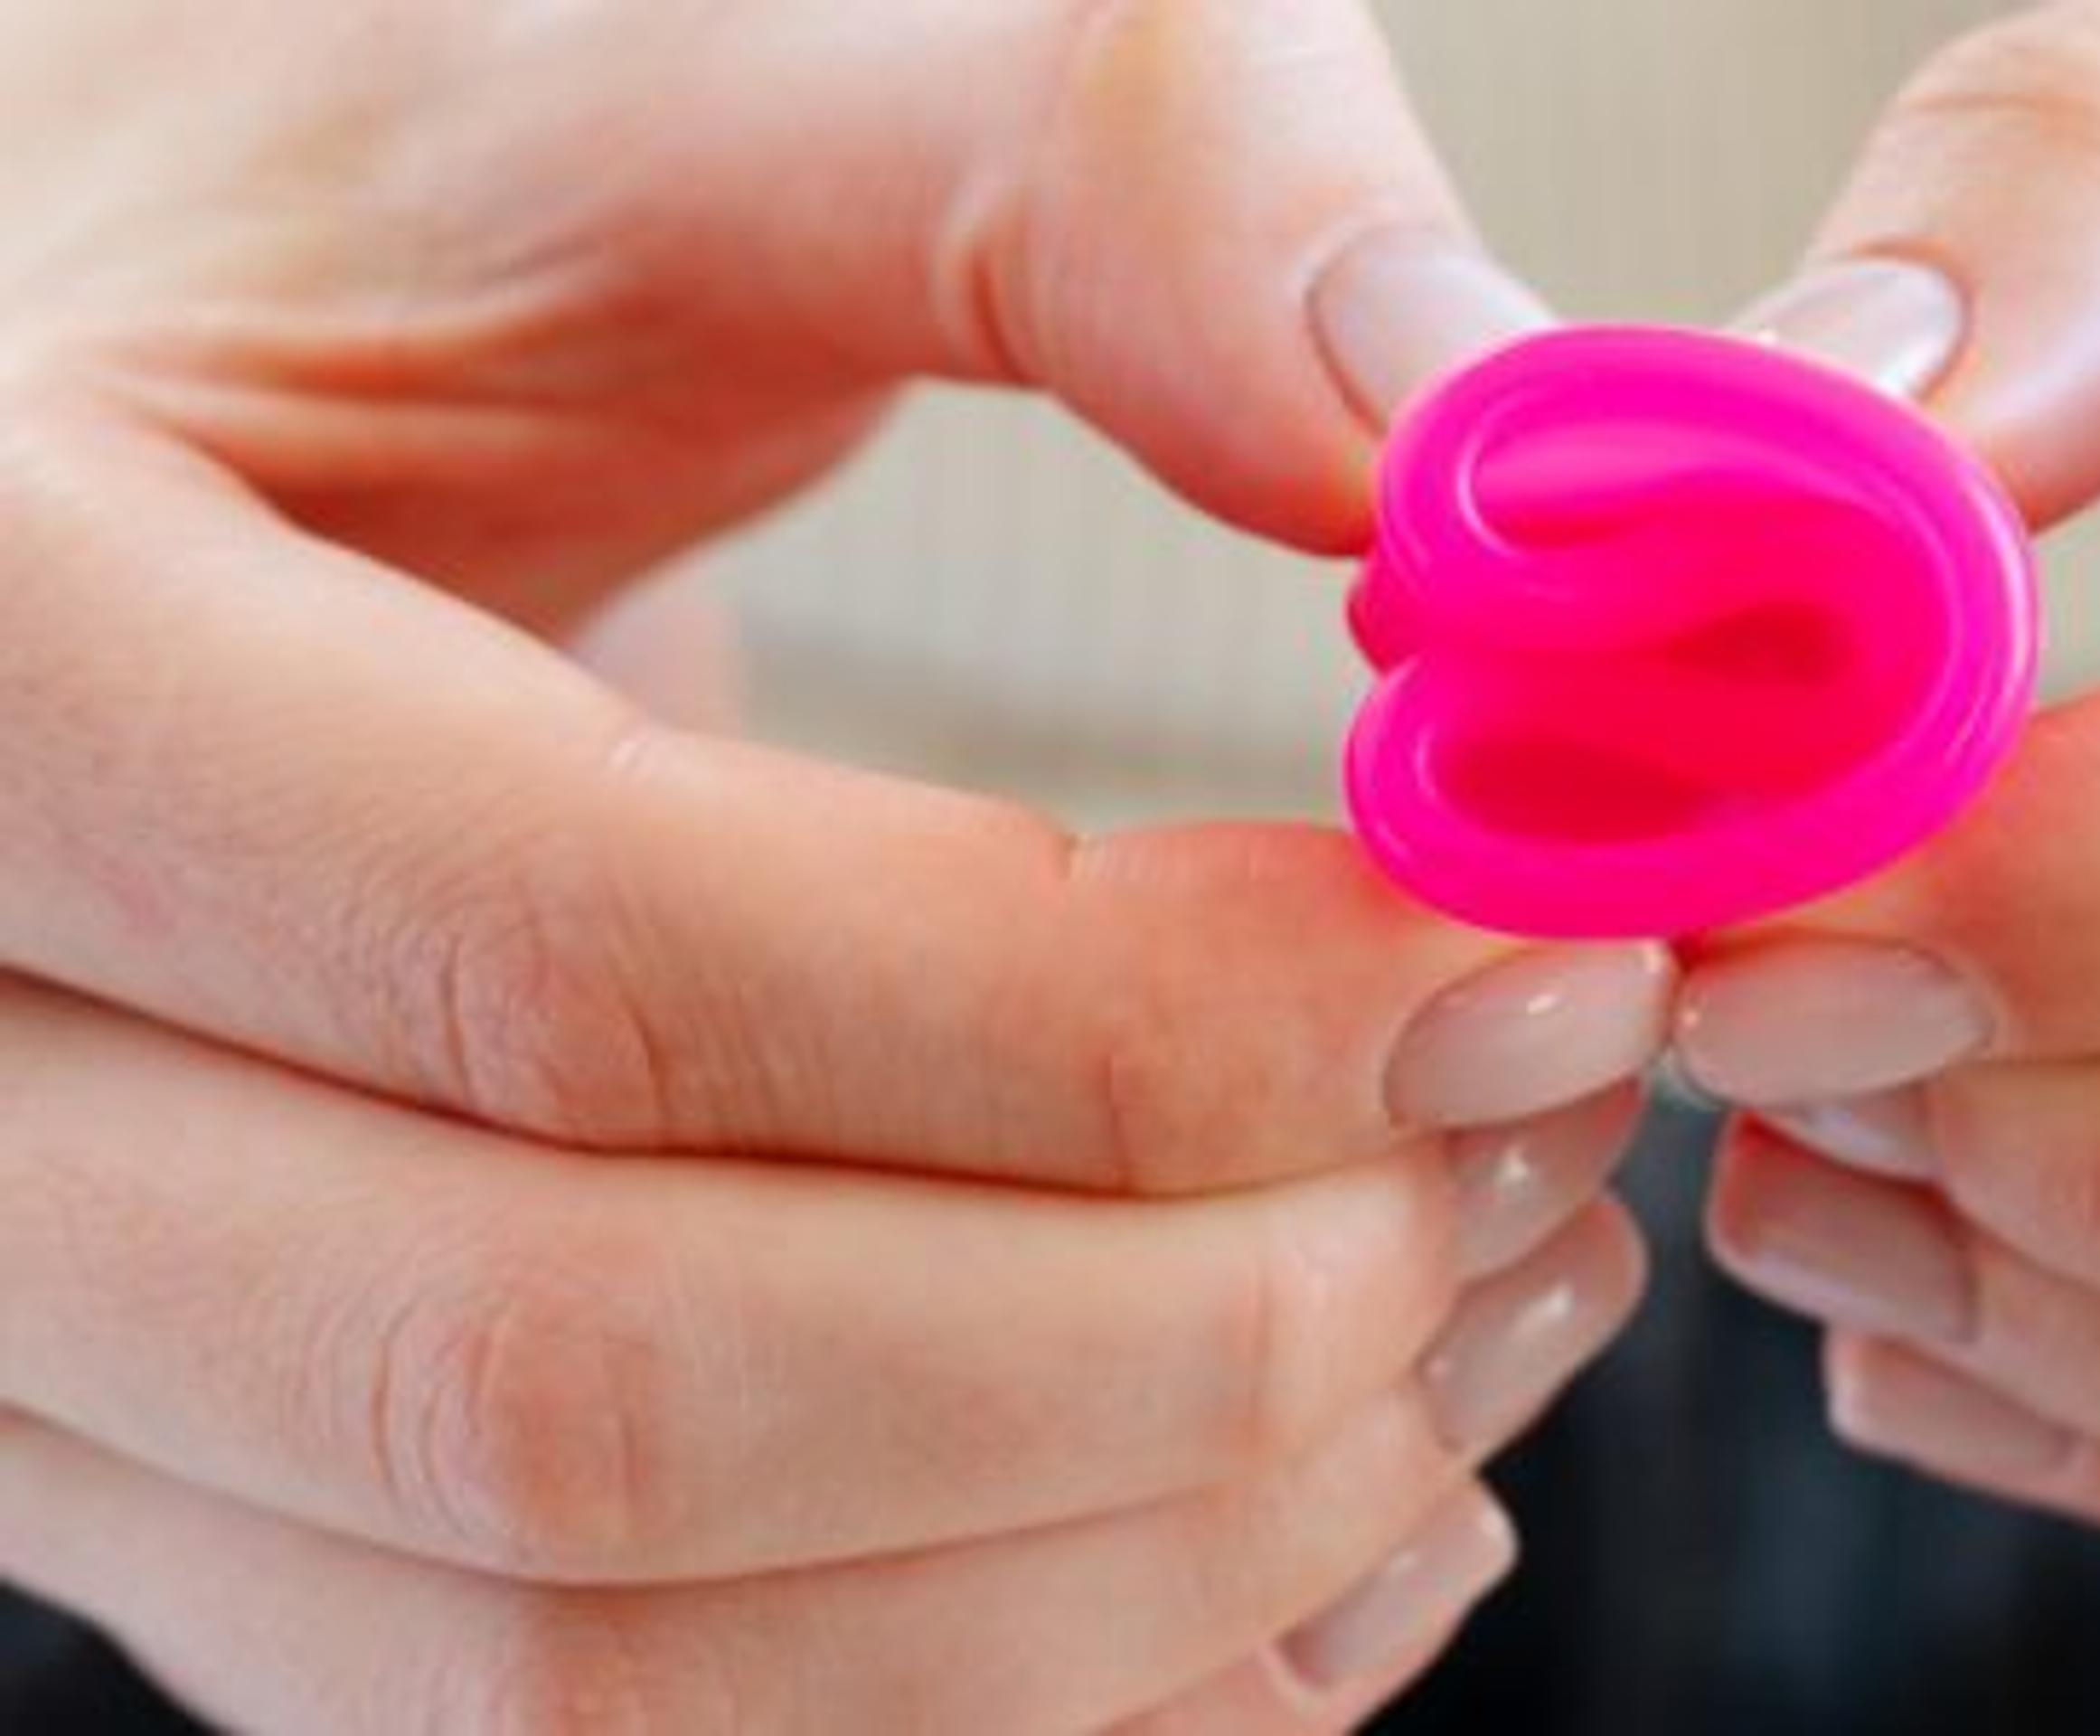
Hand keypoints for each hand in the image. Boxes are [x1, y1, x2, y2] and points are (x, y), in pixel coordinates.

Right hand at [0, 3, 1665, 1727]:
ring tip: (1494, 1284)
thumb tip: (1488, 429)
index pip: (589, 976)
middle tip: (1539, 1120)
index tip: (1520, 945)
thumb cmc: (383, 225)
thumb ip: (1097, 170)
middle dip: (1184, 1329)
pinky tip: (1344, 1497)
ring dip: (1165, 1551)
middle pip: (589, 1407)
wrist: (135, 440)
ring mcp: (87, 1393)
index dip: (1130, 1023)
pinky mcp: (271, 1538)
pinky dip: (1077, 1697)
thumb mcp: (676, 92)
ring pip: (621, 1680)